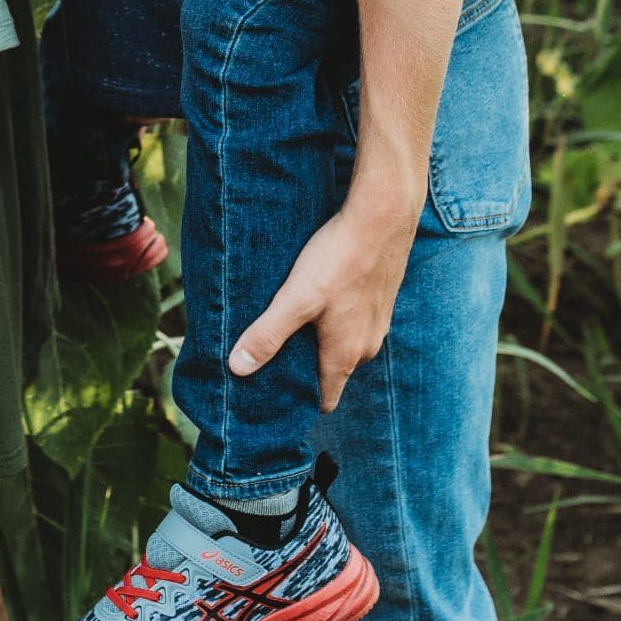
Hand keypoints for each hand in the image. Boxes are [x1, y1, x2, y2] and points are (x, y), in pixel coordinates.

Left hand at [229, 201, 419, 411]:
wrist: (382, 220)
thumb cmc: (338, 259)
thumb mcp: (296, 298)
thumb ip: (268, 334)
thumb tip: (238, 368)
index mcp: (345, 355)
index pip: (326, 399)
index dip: (301, 401)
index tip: (275, 394)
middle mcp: (367, 346)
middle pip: (333, 371)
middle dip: (306, 367)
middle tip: (274, 351)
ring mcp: (377, 323)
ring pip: (345, 343)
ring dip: (322, 337)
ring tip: (292, 319)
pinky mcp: (380, 299)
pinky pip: (355, 320)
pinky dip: (336, 316)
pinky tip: (320, 293)